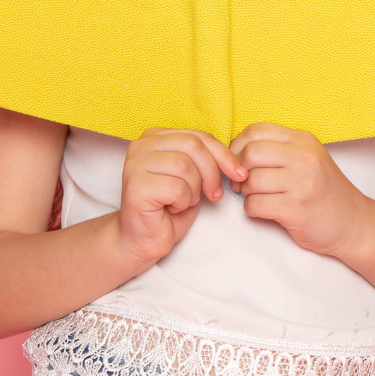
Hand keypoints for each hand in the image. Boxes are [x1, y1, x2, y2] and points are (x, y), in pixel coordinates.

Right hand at [118, 128, 246, 264]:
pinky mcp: (135, 186)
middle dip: (212, 172)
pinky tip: (171, 208)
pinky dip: (182, 202)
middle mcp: (141, 145)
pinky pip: (176, 187)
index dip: (223, 154)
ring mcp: (135, 164)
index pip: (198, 136)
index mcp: (156, 137)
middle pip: (193, 145)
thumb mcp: (193, 177)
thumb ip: (204, 160)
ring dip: (194, 190)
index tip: (240, 174)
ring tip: (184, 201)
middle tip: (214, 194)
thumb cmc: (168, 208)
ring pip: (185, 166)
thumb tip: (235, 161)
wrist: (143, 239)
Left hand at [229, 123, 367, 256]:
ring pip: (250, 180)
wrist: (355, 224)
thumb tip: (234, 151)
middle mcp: (304, 157)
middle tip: (242, 182)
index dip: (237, 145)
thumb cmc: (324, 191)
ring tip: (257, 197)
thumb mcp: (309, 158)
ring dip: (245, 192)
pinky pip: (255, 205)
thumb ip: (279, 149)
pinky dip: (252, 209)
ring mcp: (302, 183)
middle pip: (250, 153)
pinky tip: (264, 210)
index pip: (256, 130)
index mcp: (304, 140)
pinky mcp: (296, 209)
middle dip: (238, 170)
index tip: (238, 161)